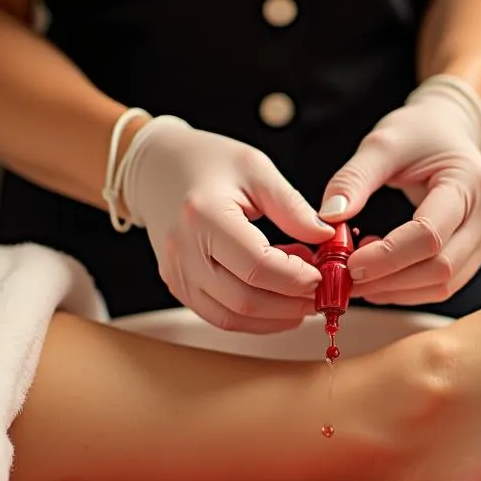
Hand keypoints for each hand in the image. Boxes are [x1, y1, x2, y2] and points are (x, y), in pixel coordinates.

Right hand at [120, 115, 332, 331]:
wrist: (154, 168)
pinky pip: (220, 316)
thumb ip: (292, 206)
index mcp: (204, 216)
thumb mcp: (256, 168)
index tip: (324, 273)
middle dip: (292, 304)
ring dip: (276, 316)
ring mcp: (177, 274)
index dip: (297, 278)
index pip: (258, 267)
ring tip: (302, 294)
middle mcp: (184, 252)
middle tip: (322, 292)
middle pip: (246, 301)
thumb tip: (327, 238)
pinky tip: (277, 298)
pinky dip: (255, 316)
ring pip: (233, 318)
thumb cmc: (205, 161)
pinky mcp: (178, 287)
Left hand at [318, 78, 480, 304]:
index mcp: (469, 181)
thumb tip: (330, 217)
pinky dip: (410, 288)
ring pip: (444, 284)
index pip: (430, 234)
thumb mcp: (381, 144)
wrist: (449, 130)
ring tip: (361, 276)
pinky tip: (382, 275)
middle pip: (440, 267)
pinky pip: (446, 283)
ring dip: (397, 290)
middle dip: (389, 281)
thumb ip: (354, 179)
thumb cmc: (417, 132)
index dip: (388, 257)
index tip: (349, 264)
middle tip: (347, 278)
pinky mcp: (480, 249)